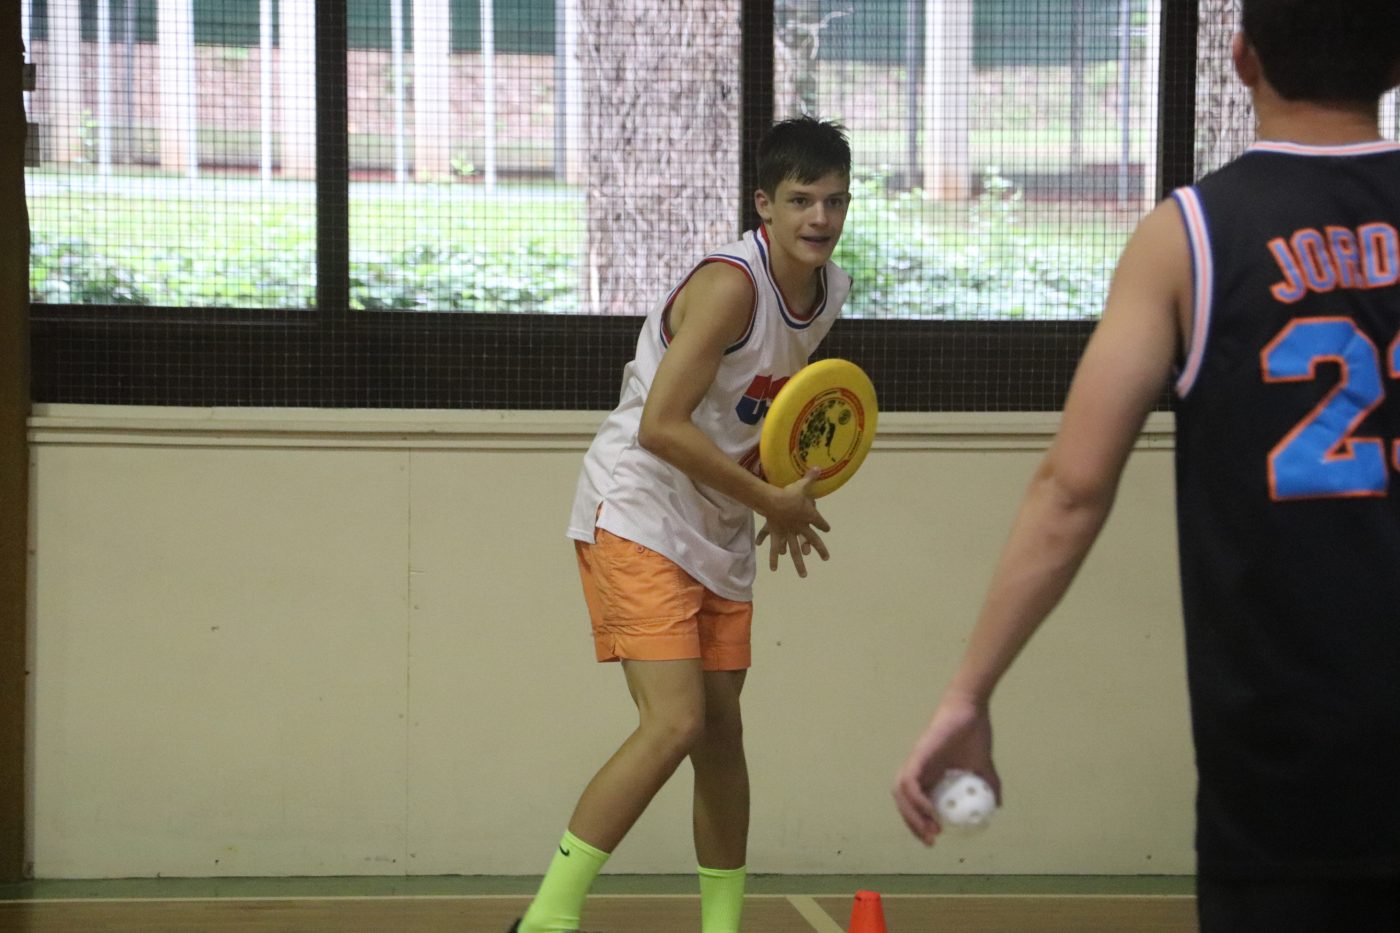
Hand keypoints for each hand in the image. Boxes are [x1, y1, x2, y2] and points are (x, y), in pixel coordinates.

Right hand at [754, 469, 830, 576]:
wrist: (775, 502)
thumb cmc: (790, 493)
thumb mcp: (802, 486)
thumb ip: (810, 478)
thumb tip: (819, 467)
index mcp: (810, 517)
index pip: (820, 523)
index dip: (824, 525)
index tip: (827, 529)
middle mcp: (802, 528)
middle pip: (813, 541)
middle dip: (819, 550)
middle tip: (825, 558)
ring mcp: (790, 534)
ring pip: (796, 551)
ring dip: (800, 564)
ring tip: (803, 575)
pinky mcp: (778, 535)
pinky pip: (776, 549)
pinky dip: (774, 558)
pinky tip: (774, 569)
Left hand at [892, 692, 998, 845]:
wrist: (972, 710)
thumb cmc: (974, 733)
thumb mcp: (984, 767)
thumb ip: (988, 786)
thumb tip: (997, 806)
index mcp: (930, 774)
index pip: (915, 804)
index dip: (919, 823)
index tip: (935, 838)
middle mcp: (918, 770)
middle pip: (904, 803)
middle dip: (913, 825)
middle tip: (931, 841)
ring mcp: (915, 762)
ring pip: (901, 795)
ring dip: (911, 816)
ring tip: (929, 831)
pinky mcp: (917, 756)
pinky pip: (909, 782)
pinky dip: (915, 799)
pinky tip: (929, 812)